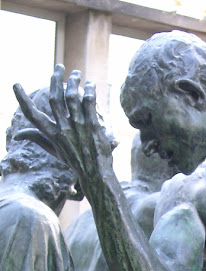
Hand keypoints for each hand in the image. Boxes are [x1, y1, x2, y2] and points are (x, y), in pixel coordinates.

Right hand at [13, 64, 114, 193]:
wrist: (96, 174)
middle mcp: (63, 128)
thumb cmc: (74, 162)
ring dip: (74, 81)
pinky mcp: (93, 126)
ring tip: (77, 73)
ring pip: (72, 96)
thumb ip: (37, 138)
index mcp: (52, 134)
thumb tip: (17, 135)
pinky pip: (89, 103)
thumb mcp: (54, 151)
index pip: (32, 115)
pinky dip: (89, 91)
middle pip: (54, 97)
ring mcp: (78, 126)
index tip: (15, 84)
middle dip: (55, 79)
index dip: (22, 99)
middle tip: (59, 67)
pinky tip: (91, 84)